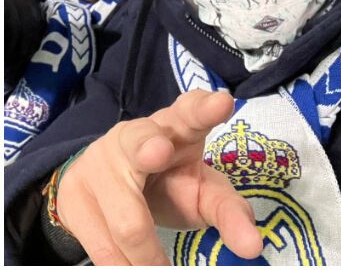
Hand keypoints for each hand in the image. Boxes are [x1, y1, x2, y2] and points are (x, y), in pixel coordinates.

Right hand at [56, 91, 262, 264]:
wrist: (111, 188)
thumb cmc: (172, 183)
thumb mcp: (205, 192)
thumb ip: (230, 214)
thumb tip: (253, 248)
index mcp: (178, 127)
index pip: (192, 110)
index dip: (205, 107)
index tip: (223, 103)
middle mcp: (134, 135)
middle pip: (141, 142)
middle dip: (148, 148)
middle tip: (159, 153)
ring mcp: (98, 162)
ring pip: (125, 217)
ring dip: (146, 255)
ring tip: (163, 268)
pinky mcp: (72, 193)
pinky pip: (99, 242)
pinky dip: (122, 265)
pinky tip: (135, 268)